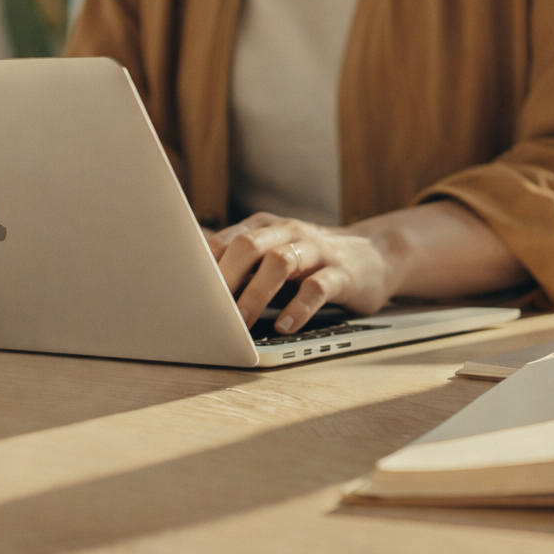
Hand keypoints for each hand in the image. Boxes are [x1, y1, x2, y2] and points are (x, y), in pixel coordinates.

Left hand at [208, 200, 527, 335]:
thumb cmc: (310, 262)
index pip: (224, 241)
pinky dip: (298, 308)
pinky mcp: (342, 273)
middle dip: (225, 279)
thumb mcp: (272, 255)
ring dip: (256, 295)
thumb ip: (237, 263)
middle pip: (249, 245)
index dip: (200, 268)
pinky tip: (285, 327)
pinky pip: (318, 288)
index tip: (179, 295)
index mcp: (264, 227)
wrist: (375, 256)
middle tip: (206, 312)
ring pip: (281, 263)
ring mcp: (317, 251)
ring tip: (240, 325)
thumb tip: (184, 284)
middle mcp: (288, 233)